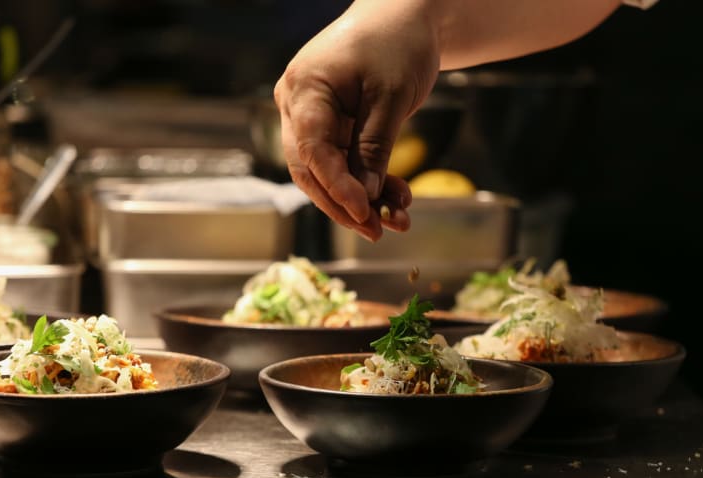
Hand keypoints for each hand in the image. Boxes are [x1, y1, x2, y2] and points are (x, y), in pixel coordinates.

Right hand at [274, 0, 439, 241]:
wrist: (405, 16)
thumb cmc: (398, 43)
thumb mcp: (391, 98)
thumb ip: (374, 148)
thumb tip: (365, 197)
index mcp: (304, 89)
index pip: (312, 150)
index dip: (337, 187)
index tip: (364, 212)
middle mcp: (297, 105)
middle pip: (310, 169)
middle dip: (344, 204)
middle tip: (375, 231)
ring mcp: (310, 116)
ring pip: (326, 172)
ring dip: (360, 198)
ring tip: (396, 218)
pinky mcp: (330, 125)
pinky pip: (342, 162)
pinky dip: (367, 181)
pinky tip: (395, 197)